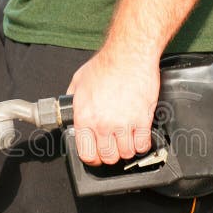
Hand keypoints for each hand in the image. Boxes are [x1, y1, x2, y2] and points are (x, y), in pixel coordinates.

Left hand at [66, 48, 159, 165]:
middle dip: (111, 155)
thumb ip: (73, 100)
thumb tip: (70, 111)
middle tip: (113, 146)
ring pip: (126, 154)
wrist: (129, 55)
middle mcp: (103, 124)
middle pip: (108, 157)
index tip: (96, 155)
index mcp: (85, 117)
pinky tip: (139, 136)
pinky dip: (142, 144)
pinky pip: (143, 145)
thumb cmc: (106, 64)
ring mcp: (123, 123)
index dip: (92, 158)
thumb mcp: (78, 82)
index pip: (86, 154)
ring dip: (127, 149)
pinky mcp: (142, 120)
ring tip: (126, 139)